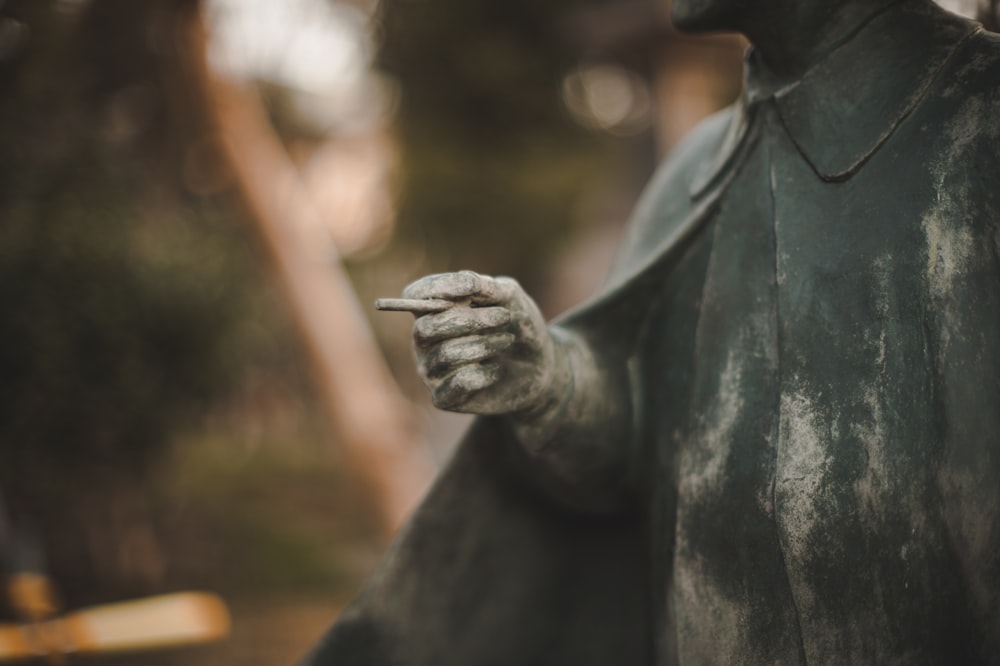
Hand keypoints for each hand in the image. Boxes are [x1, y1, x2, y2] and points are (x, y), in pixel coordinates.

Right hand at [402, 270, 565, 415]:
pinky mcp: (443, 398)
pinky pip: (458, 383)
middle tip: (504, 316)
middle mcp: (425, 340)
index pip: (413, 295)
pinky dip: (485, 373)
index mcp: (434, 309)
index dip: (436, 289)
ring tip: (507, 340)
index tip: (471, 288)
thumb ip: (485, 286)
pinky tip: (497, 369)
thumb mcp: (510, 297)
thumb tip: (464, 281)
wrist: (541, 366)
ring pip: (445, 355)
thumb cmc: (518, 325)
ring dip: (484, 345)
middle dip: (469, 320)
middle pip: (425, 328)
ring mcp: (431, 370)